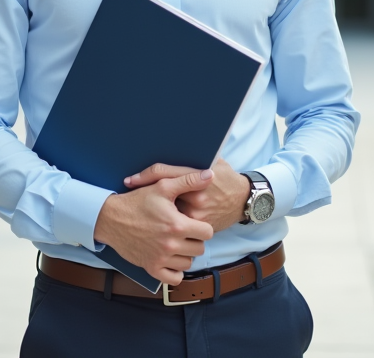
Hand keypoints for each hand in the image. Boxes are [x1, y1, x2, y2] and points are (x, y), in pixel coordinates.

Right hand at [94, 169, 214, 285]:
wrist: (111, 218)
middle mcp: (171, 245)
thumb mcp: (162, 186)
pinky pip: (174, 278)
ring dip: (185, 254)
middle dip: (194, 240)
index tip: (192, 222)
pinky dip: (175, 271)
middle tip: (183, 232)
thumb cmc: (137, 201)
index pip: (207, 233)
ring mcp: (161, 258)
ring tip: (176, 243)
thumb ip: (188, 181)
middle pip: (199, 249)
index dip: (202, 226)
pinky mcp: (151, 268)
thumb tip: (210, 175)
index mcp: (177, 225)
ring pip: (188, 263)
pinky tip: (171, 259)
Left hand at [124, 159, 249, 232]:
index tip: (129, 181)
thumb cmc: (226, 178)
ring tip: (145, 213)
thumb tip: (172, 146)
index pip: (163, 173)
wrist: (244, 200)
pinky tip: (160, 225)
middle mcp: (196, 195)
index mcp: (196, 175)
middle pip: (162, 195)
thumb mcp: (214, 161)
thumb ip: (194, 159)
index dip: (143, 176)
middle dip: (147, 198)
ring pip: (169, 212)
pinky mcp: (200, 227)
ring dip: (158, 212)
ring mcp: (197, 214)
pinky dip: (171, 223)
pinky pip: (180, 225)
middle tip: (132, 198)